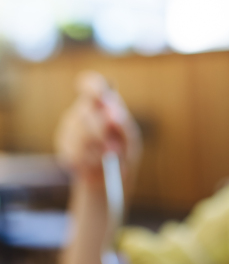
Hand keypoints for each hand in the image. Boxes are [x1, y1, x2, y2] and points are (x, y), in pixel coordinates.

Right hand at [55, 71, 140, 185]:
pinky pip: (73, 151)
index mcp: (101, 104)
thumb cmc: (122, 154)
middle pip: (84, 113)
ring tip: (107, 158)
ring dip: (96, 151)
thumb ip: (124, 126)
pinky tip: (95, 163)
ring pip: (78, 135)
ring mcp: (69, 127)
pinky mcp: (63, 144)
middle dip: (100, 132)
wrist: (109, 178)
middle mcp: (82, 111)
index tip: (100, 95)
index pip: (91, 85)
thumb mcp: (131, 140)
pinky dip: (88, 161)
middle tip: (114, 149)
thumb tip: (112, 113)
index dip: (92, 86)